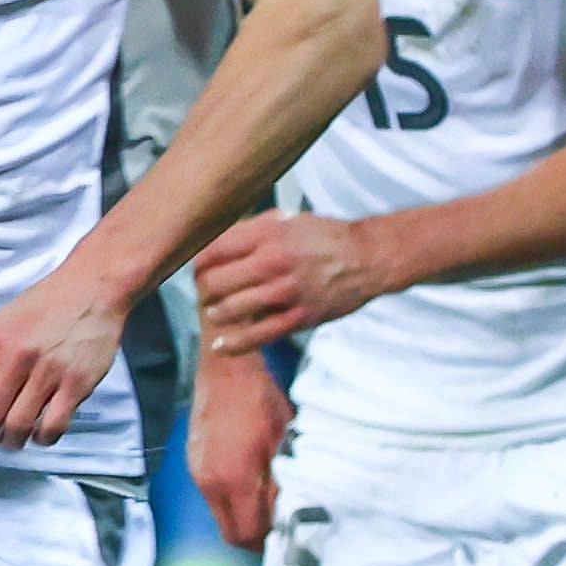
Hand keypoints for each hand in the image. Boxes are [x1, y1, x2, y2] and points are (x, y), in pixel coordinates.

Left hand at [0, 266, 125, 453]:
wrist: (92, 289)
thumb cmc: (43, 307)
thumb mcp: (1, 324)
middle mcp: (17, 357)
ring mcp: (49, 372)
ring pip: (18, 428)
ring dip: (11, 442)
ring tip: (12, 439)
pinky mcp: (77, 383)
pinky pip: (53, 427)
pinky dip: (41, 439)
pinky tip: (40, 433)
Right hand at [192, 351, 285, 548]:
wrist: (225, 368)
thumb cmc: (260, 399)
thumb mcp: (283, 440)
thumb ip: (283, 481)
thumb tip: (289, 511)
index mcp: (234, 478)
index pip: (247, 534)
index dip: (268, 541)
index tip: (286, 533)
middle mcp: (210, 482)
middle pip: (230, 534)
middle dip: (254, 537)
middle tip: (277, 524)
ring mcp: (197, 473)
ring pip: (220, 516)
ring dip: (241, 517)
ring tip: (265, 500)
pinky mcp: (193, 462)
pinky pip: (212, 497)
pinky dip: (230, 500)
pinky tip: (248, 481)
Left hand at [195, 210, 387, 356]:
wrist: (368, 258)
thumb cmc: (327, 237)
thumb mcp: (288, 220)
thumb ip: (254, 228)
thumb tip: (221, 238)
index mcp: (267, 233)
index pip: (213, 250)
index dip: (198, 262)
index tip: (197, 268)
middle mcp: (272, 261)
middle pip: (215, 282)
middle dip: (204, 290)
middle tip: (205, 293)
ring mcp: (285, 291)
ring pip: (231, 309)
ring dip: (217, 314)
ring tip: (215, 313)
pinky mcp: (298, 316)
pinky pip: (258, 335)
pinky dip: (235, 344)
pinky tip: (222, 346)